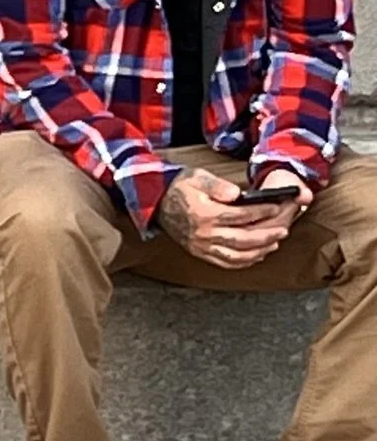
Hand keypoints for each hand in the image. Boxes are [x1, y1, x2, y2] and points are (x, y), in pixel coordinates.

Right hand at [158, 168, 303, 268]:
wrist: (155, 203)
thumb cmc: (179, 188)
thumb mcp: (197, 177)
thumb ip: (217, 185)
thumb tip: (237, 194)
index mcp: (204, 214)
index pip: (241, 215)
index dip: (262, 211)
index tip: (276, 207)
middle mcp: (203, 234)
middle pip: (244, 239)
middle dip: (267, 235)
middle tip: (284, 230)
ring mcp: (201, 247)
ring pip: (238, 255)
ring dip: (259, 251)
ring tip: (274, 242)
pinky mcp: (200, 253)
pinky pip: (226, 262)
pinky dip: (245, 262)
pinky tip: (257, 255)